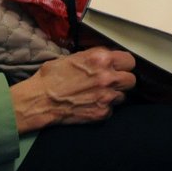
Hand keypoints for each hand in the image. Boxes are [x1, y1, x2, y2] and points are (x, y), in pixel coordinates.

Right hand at [9, 48, 136, 131]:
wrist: (39, 100)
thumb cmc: (52, 77)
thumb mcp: (74, 57)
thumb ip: (95, 57)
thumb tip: (106, 58)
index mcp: (102, 58)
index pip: (129, 60)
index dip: (123, 65)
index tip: (119, 68)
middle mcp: (108, 76)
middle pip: (131, 79)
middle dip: (123, 80)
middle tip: (112, 82)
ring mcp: (106, 96)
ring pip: (123, 96)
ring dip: (114, 95)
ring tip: (99, 95)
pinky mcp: (101, 113)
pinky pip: (112, 110)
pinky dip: (104, 109)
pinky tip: (92, 105)